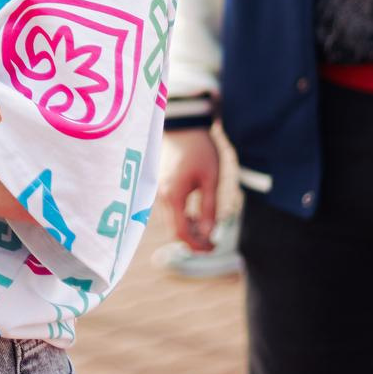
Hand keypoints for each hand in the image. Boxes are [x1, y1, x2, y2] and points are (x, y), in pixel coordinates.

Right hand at [156, 128, 223, 250]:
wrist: (183, 126)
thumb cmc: (200, 150)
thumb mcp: (211, 180)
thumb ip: (209, 208)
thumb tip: (208, 234)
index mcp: (173, 197)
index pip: (182, 234)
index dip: (198, 246)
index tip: (214, 247)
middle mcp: (161, 197)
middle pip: (174, 232)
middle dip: (193, 241)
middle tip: (213, 242)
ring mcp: (158, 192)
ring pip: (171, 223)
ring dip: (188, 230)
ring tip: (207, 227)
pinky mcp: (159, 187)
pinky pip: (168, 212)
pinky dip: (182, 219)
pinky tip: (196, 215)